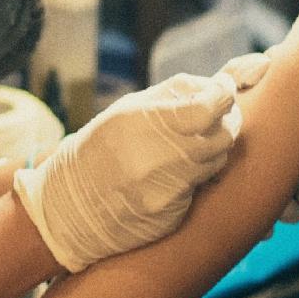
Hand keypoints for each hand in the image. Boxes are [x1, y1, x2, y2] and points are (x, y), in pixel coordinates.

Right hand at [13, 71, 240, 271]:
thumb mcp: (129, 109)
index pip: (211, 106)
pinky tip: (176, 169)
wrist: (70, 205)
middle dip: (228, 119)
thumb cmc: (101, 146)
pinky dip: (197, 173)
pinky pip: (200, 186)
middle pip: (224, 135)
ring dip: (215, 146)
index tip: (225, 88)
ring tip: (197, 139)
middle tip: (220, 113)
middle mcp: (163, 159)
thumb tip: (216, 83)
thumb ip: (174, 94)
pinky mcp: (174, 214)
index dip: (225, 94)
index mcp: (150, 125)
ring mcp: (171, 191)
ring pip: (217, 161)